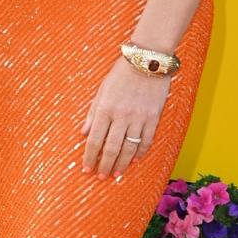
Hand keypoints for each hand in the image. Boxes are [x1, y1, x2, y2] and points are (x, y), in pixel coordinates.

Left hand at [80, 57, 169, 179]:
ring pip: (129, 148)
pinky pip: (146, 140)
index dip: (90, 156)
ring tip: (117, 174)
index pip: (94, 139)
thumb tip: (84, 132)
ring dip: (122, 163)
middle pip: (111, 148)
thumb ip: (93, 112)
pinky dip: (140, 152)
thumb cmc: (122, 72)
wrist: (147, 60)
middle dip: (105, 165)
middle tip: (101, 176)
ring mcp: (138, 118)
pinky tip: (134, 159)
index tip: (86, 168)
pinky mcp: (153, 117)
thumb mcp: (102, 89)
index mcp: (105, 108)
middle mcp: (121, 116)